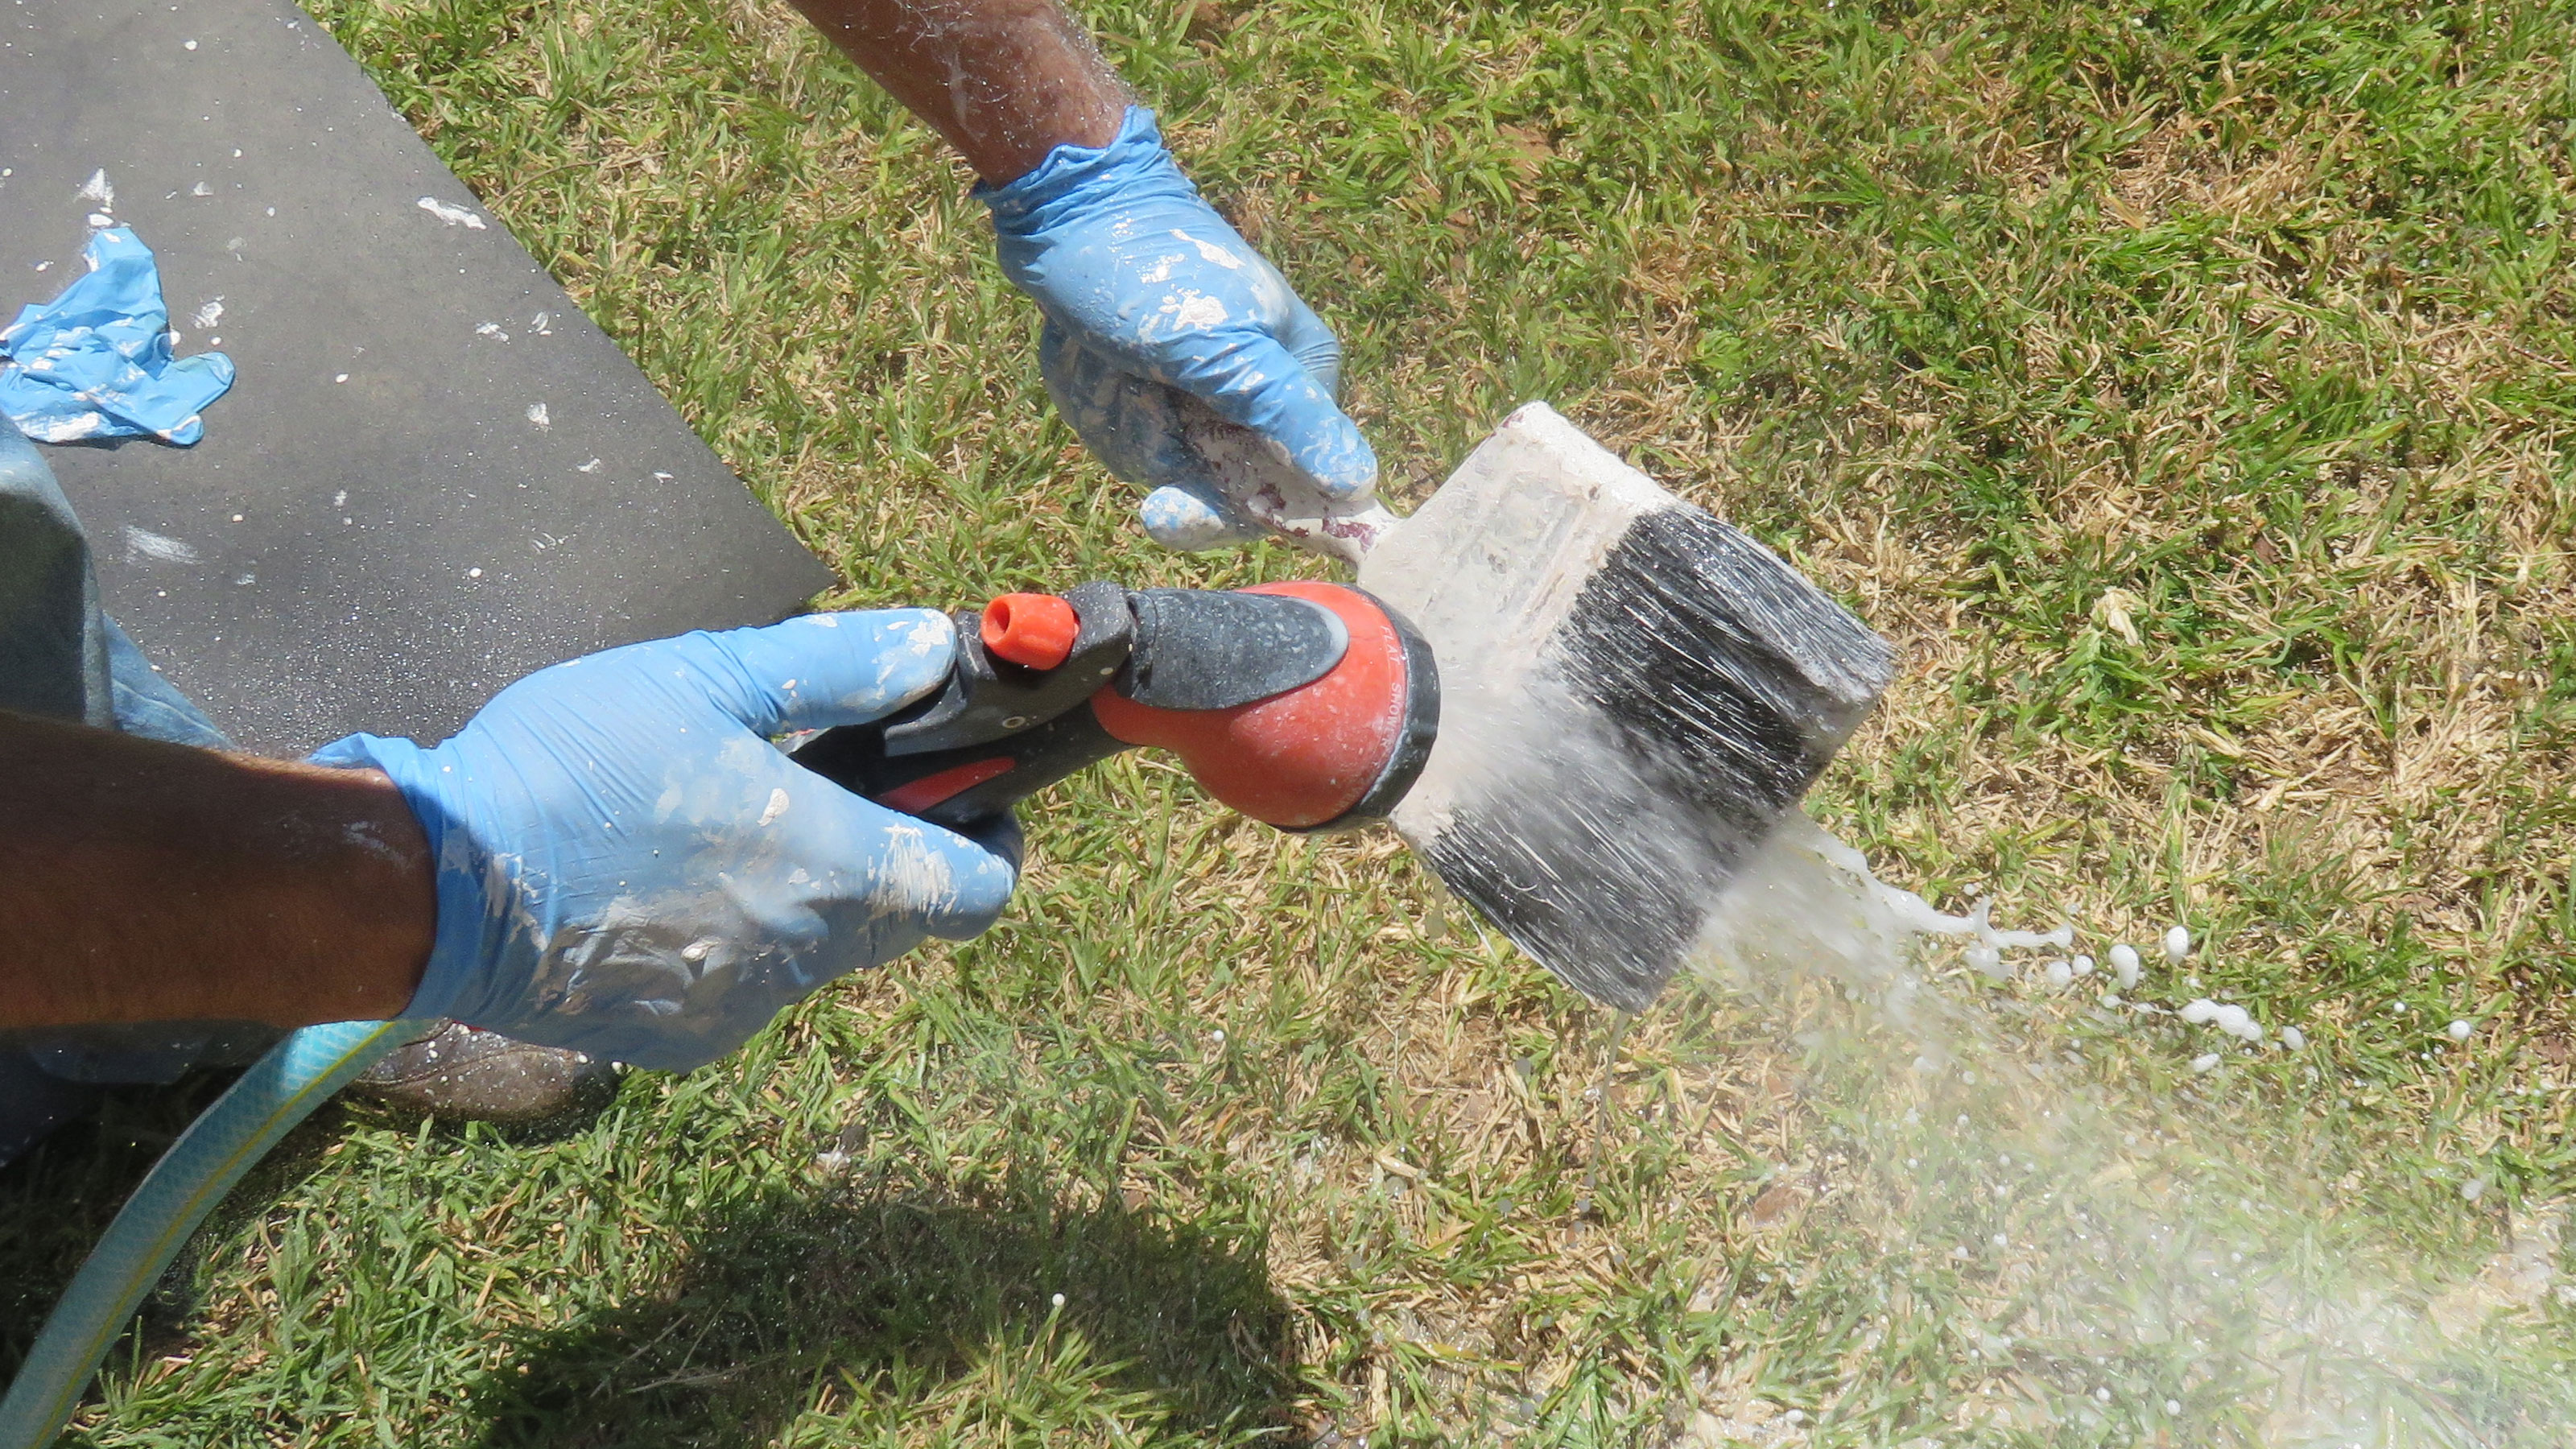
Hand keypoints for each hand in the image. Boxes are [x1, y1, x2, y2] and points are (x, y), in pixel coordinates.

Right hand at [311, 612, 1016, 1071]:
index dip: (994, 845)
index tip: (967, 802)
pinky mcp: (684, 1040)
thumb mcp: (704, 681)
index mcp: (833, 867)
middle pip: (907, 922)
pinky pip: (747, 987)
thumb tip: (928, 650)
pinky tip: (667, 886)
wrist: (437, 887)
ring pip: (823, 953)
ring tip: (729, 829)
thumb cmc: (571, 768)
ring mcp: (745, 1006)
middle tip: (838, 791)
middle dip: (896, 859)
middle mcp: (806, 954)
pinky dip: (736, 940)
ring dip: (808, 899)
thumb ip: (833, 670)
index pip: (982, 893)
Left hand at [981, 106, 1376, 549]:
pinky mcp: (1162, 389)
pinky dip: (1101, 403)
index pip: (1286, 492)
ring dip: (1121, 419)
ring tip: (1109, 354)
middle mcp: (1264, 393)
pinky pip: (1131, 435)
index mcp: (1303, 378)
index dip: (1225, 508)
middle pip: (1215, 485)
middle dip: (1157, 444)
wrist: (1068, 210)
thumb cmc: (1148, 270)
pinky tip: (1091, 354)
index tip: (1164, 508)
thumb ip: (1288, 417)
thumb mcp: (1220, 348)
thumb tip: (1360, 488)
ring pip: (1162, 462)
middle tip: (1132, 382)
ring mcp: (1210, 394)